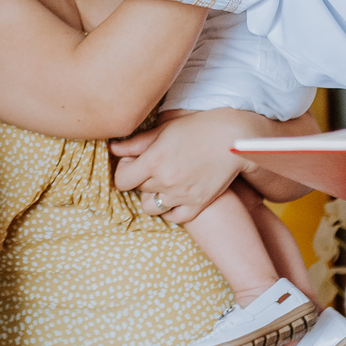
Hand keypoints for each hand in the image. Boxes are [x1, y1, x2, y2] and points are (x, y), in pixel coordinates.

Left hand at [110, 109, 262, 221]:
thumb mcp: (164, 130)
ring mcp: (181, 195)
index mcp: (153, 161)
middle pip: (138, 190)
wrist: (233, 138)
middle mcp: (165, 181)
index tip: (133, 163)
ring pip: (151, 207)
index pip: (121, 180)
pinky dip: (170, 210)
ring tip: (162, 183)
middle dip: (141, 179)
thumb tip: (113, 149)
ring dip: (152, 197)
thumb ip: (136, 143)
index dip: (124, 171)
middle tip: (154, 167)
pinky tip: (174, 197)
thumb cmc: (198, 128)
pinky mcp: (198, 204)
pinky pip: (174, 218)